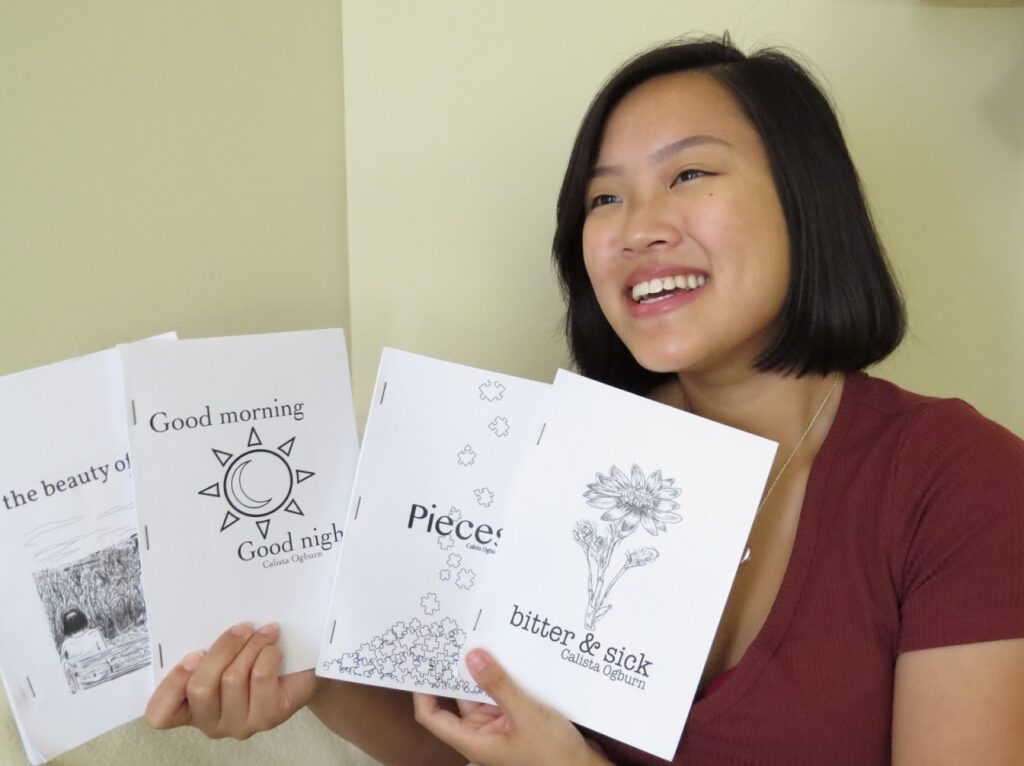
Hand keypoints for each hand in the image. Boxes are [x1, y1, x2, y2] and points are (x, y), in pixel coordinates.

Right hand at [144, 622, 318, 738]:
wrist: (299, 671)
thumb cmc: (253, 659)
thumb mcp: (223, 654)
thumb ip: (206, 650)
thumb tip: (206, 619)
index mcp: (189, 708)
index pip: (160, 713)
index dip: (173, 683)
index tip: (194, 653)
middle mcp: (210, 722)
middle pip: (200, 688)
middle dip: (221, 650)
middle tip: (241, 628)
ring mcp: (239, 725)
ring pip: (232, 679)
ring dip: (250, 646)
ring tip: (265, 632)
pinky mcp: (268, 717)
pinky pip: (260, 678)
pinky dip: (267, 654)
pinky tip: (274, 647)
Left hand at [412, 649, 610, 765]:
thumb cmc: (553, 754)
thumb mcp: (525, 713)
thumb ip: (497, 685)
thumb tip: (471, 657)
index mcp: (474, 740)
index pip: (433, 717)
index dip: (423, 693)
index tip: (422, 666)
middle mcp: (483, 734)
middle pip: (458, 699)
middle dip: (457, 672)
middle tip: (454, 639)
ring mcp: (500, 727)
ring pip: (483, 694)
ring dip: (484, 672)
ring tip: (481, 639)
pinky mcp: (517, 722)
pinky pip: (503, 695)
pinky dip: (503, 678)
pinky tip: (509, 657)